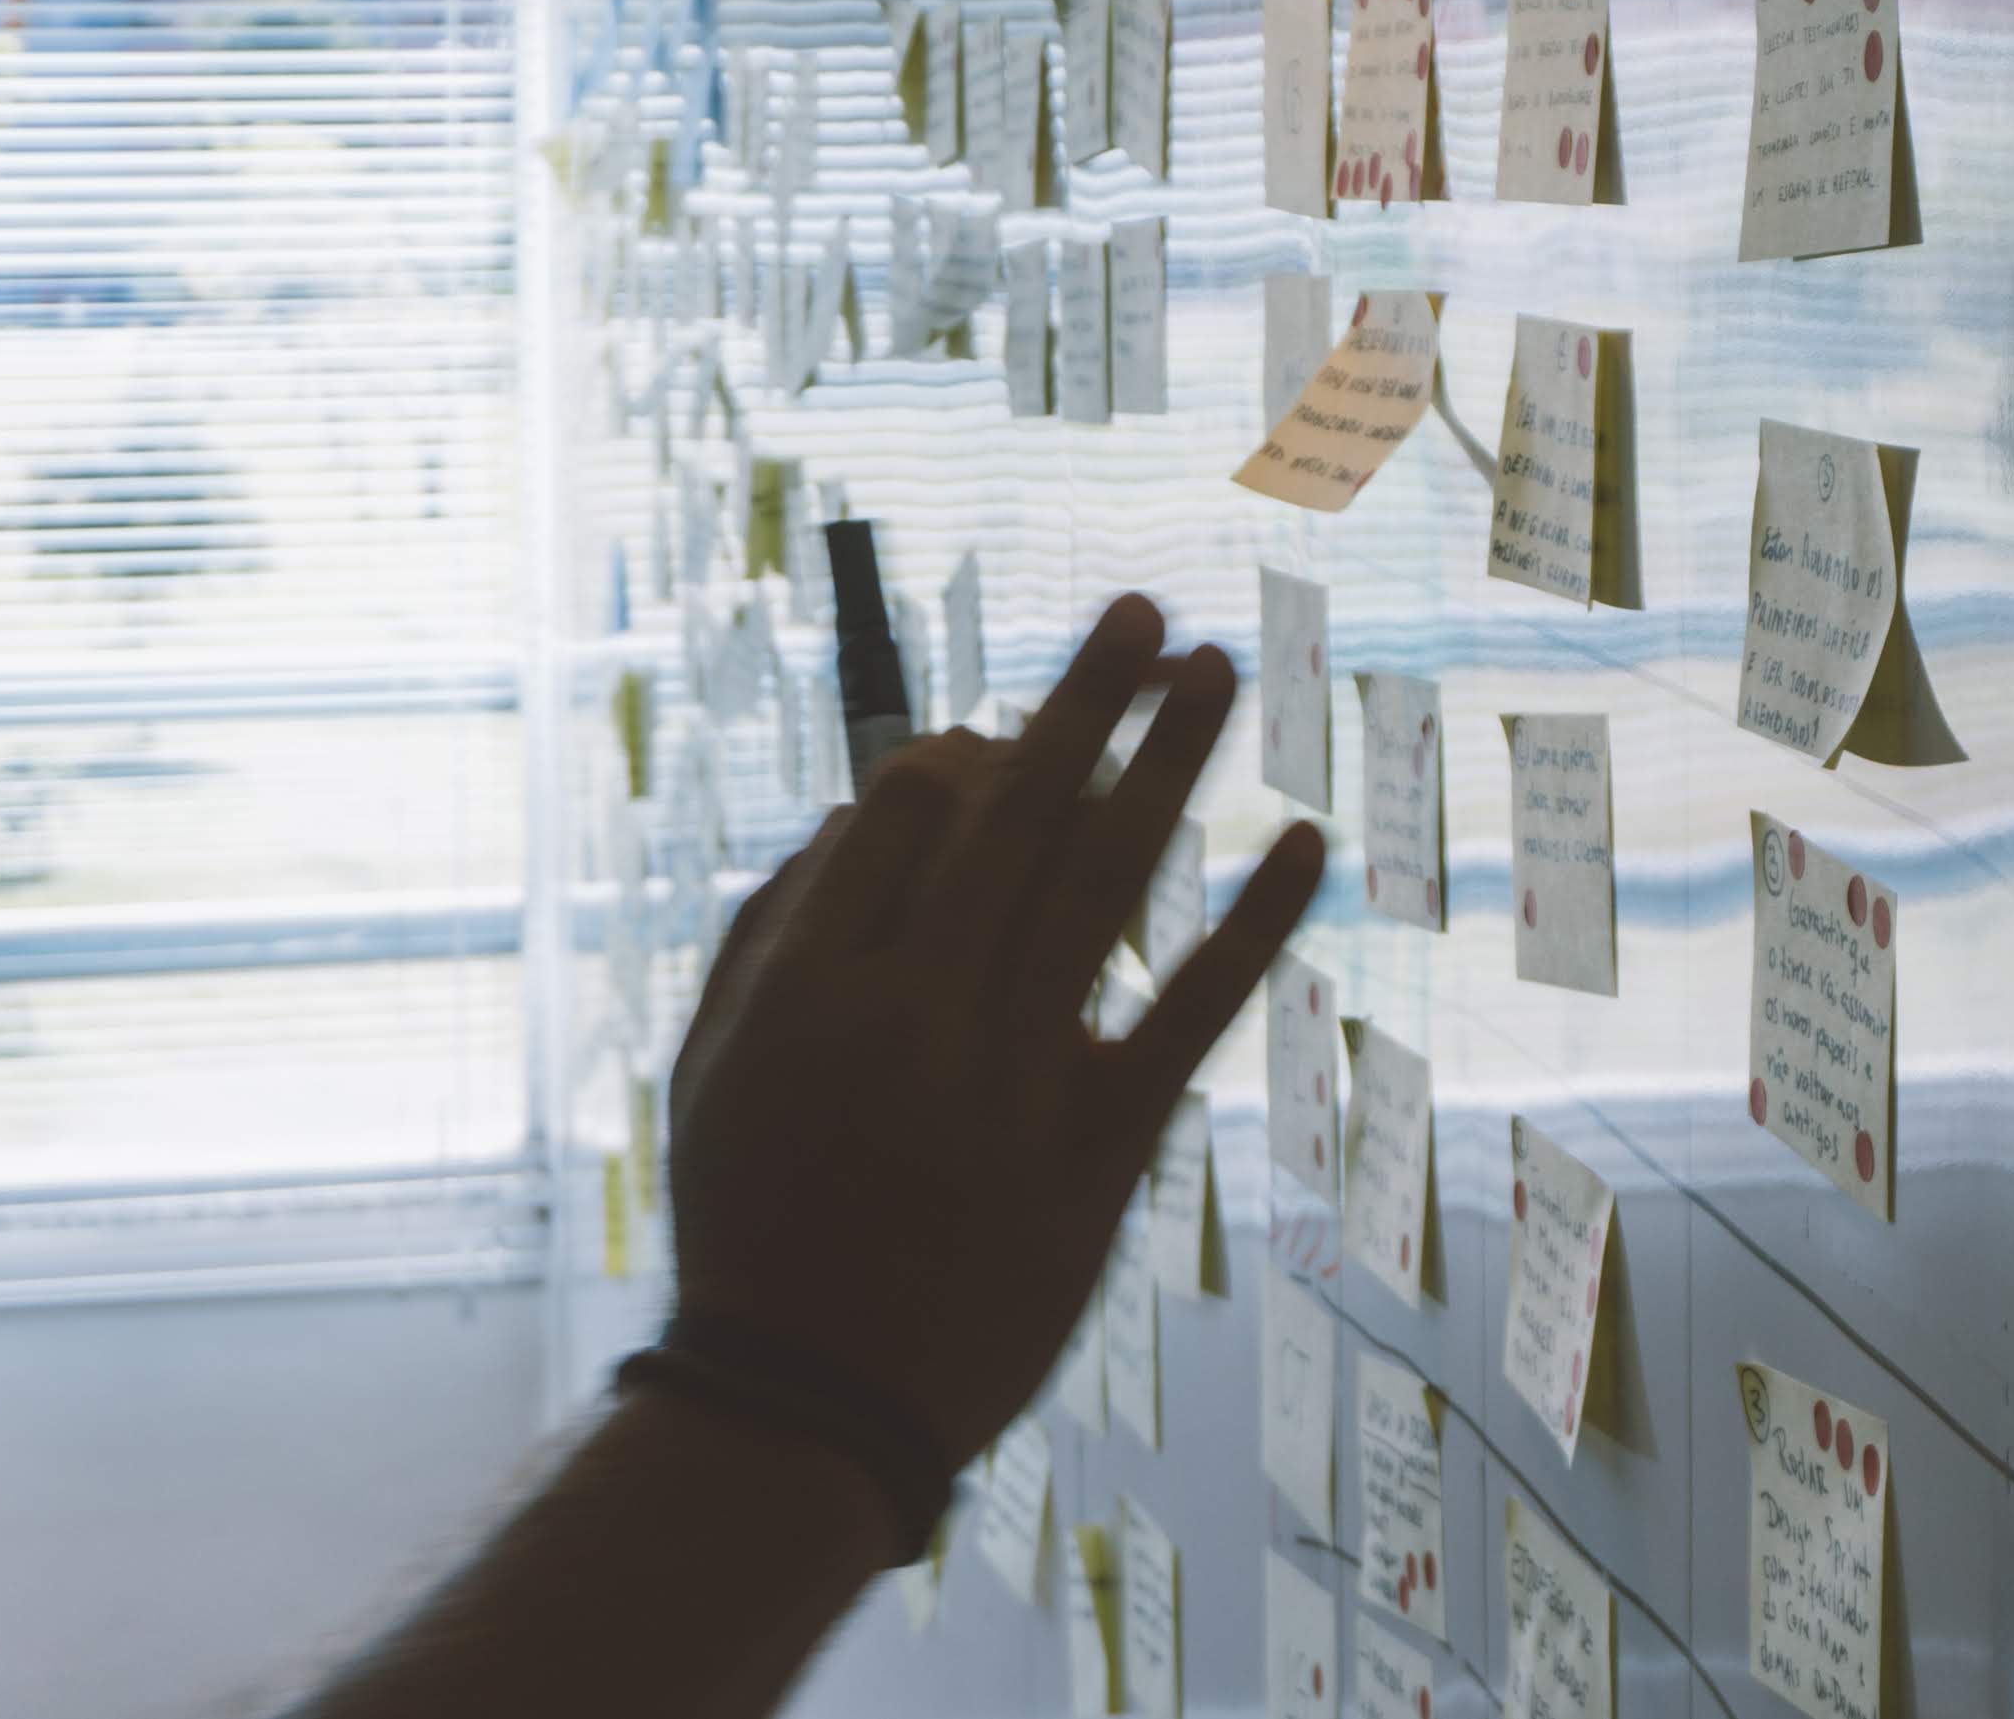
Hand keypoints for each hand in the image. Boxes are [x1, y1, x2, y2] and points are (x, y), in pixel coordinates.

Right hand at [662, 594, 1325, 1465]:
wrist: (809, 1404)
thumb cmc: (753, 1217)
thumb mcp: (714, 1065)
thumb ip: (777, 925)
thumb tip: (874, 802)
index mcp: (811, 984)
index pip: (908, 807)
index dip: (965, 751)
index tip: (998, 739)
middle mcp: (915, 1014)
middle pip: (1017, 814)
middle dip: (1087, 700)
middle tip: (1148, 609)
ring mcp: (1012, 1082)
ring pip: (1104, 884)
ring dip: (1167, 764)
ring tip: (1214, 668)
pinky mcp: (1098, 1152)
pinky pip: (1189, 1014)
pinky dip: (1252, 922)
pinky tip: (1300, 841)